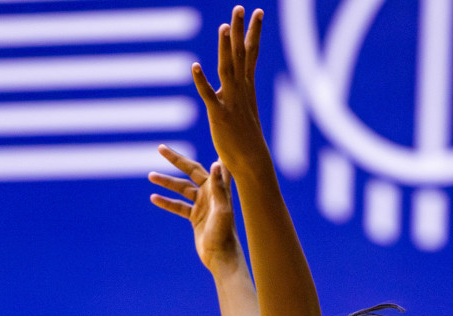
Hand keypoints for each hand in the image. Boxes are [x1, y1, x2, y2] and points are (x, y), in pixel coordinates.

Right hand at [149, 147, 242, 274]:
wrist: (221, 257)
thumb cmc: (224, 234)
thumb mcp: (221, 209)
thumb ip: (219, 187)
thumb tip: (216, 162)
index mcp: (218, 189)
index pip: (211, 164)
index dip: (208, 149)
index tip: (210, 132)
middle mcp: (211, 193)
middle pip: (191, 171)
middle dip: (176, 160)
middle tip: (160, 148)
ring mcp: (203, 205)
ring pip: (181, 188)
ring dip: (166, 182)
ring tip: (150, 175)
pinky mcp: (195, 217)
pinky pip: (178, 206)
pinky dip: (166, 202)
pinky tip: (153, 197)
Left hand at [192, 7, 269, 178]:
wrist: (252, 163)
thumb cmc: (246, 141)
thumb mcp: (242, 112)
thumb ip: (231, 96)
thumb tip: (221, 87)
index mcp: (247, 88)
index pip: (251, 53)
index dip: (253, 32)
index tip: (257, 12)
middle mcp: (242, 91)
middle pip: (241, 54)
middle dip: (240, 30)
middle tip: (240, 7)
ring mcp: (231, 102)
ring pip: (227, 69)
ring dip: (224, 48)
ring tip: (224, 27)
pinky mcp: (219, 116)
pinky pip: (208, 95)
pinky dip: (201, 81)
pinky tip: (194, 66)